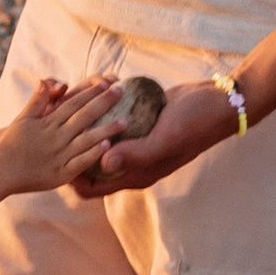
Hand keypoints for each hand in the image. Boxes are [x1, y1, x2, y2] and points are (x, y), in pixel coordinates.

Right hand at [0, 77, 133, 193]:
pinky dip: (92, 155)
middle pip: (83, 116)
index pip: (73, 103)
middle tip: (122, 92)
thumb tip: (49, 81)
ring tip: (125, 121)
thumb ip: (39, 99)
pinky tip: (107, 147)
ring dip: (106, 129)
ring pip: (86, 139)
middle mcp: (55, 136)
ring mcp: (59, 155)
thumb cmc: (12, 143)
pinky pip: (79, 163)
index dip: (90, 93)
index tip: (106, 83)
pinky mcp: (60, 174)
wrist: (0, 170)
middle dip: (104, 103)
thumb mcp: (24, 118)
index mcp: (48, 122)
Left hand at [70, 78, 243, 199]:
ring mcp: (133, 141)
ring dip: (83, 120)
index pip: (90, 188)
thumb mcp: (166, 139)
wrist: (218, 102)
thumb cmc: (195, 123)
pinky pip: (109, 119)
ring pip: (96, 137)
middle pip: (87, 161)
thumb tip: (102, 163)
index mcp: (135, 175)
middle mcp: (131, 161)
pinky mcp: (136, 121)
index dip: (70, 174)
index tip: (58, 150)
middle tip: (57, 118)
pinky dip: (99, 105)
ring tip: (73, 98)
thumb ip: (136, 154)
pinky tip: (96, 85)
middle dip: (70, 144)